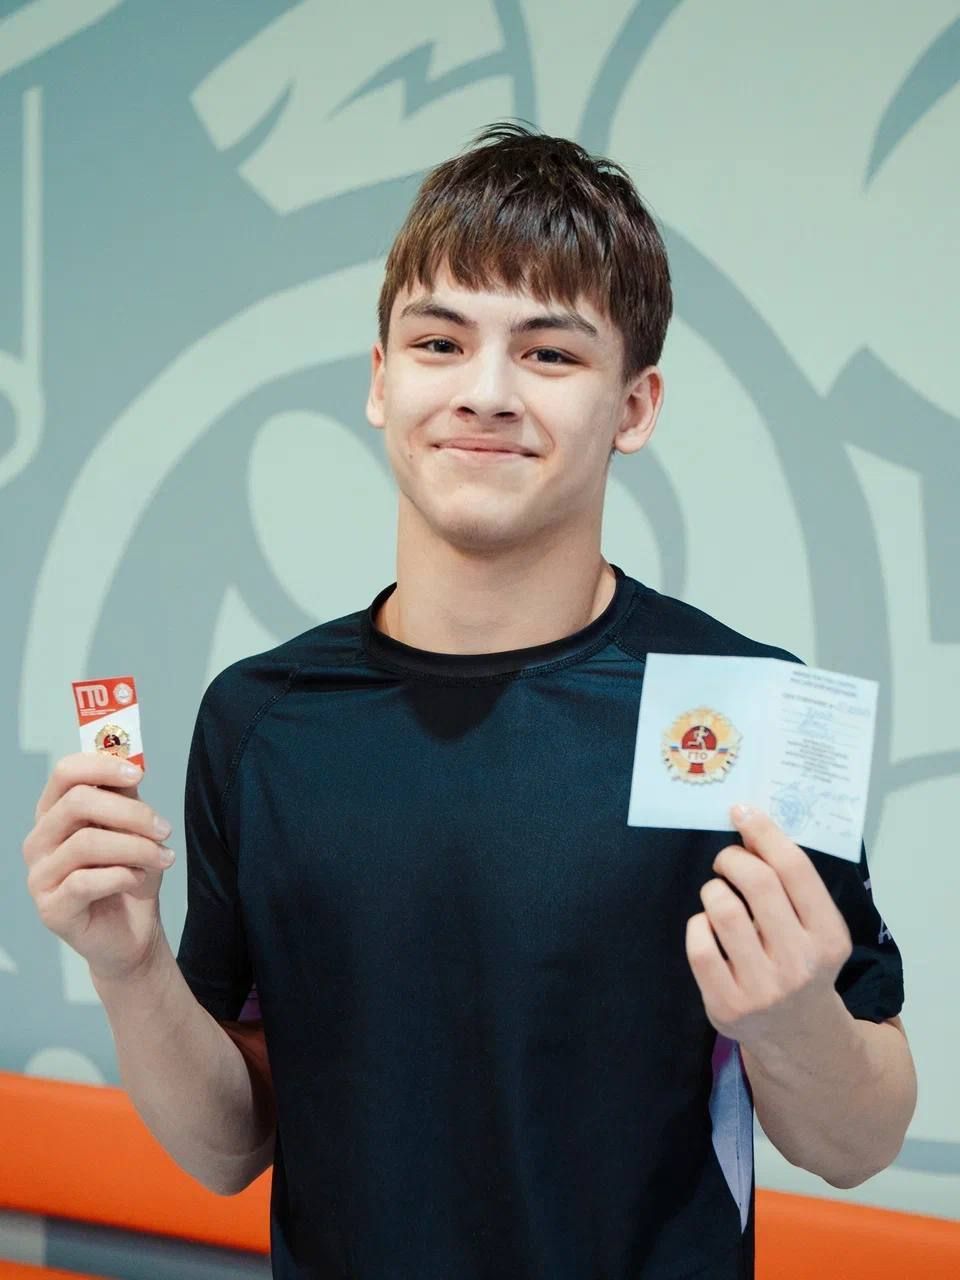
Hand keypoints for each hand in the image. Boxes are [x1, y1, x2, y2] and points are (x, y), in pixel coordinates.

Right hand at [22, 752, 176, 982]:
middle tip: (164, 829)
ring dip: (136, 848)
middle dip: (131, 813)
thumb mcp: (134, 830)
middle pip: (77, 803)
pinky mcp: (51, 909)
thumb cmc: (129, 877)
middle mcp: (39, 841)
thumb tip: (130, 764)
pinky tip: (138, 879)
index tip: (138, 775)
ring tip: (164, 858)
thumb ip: (126, 797)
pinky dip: (122, 875)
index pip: (65, 773)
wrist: (132, 933)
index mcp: (55, 814)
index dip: (102, 767)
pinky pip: (85, 881)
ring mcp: (39, 876)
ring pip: (87, 843)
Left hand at [685, 805, 852, 1049]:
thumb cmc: (802, 963)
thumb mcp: (815, 928)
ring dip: (714, 890)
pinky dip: (698, 924)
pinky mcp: (727, 1005)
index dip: (764, 832)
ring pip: (722, 909)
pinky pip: (699, 944)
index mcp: (829, 937)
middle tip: (726, 860)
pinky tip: (709, 928)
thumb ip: (793, 886)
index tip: (742, 812)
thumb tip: (751, 828)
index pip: (795, 870)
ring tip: (719, 895)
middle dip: (732, 858)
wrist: (799, 1036)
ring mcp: (762, 987)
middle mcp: (800, 962)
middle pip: (757, 882)